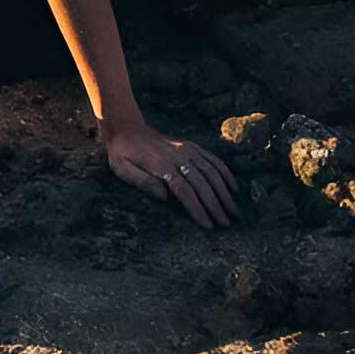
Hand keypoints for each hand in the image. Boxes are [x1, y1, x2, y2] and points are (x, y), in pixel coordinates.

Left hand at [105, 122, 237, 228]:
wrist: (127, 128)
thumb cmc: (122, 153)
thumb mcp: (121, 168)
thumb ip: (142, 182)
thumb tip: (164, 196)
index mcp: (161, 166)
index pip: (185, 191)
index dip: (198, 209)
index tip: (208, 225)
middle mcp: (178, 157)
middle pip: (202, 184)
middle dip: (215, 205)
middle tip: (225, 224)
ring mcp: (187, 150)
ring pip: (212, 173)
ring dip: (224, 193)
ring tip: (233, 211)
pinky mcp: (191, 146)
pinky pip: (213, 160)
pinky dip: (225, 173)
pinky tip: (233, 187)